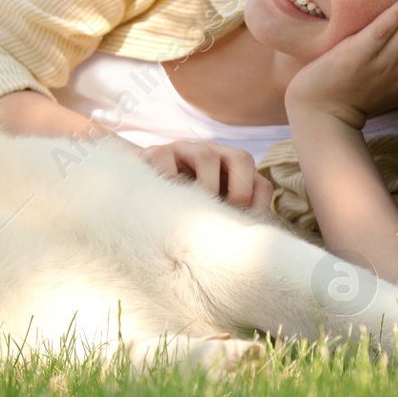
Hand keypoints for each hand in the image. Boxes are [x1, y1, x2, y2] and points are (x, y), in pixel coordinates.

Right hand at [137, 140, 275, 212]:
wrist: (138, 194)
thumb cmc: (181, 212)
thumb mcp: (209, 216)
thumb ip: (228, 223)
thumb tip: (244, 246)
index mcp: (230, 173)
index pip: (259, 182)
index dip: (257, 204)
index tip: (243, 225)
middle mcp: (210, 155)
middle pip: (242, 158)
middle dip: (240, 189)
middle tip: (228, 212)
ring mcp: (182, 150)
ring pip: (206, 156)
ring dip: (206, 186)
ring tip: (195, 208)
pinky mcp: (154, 153)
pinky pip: (165, 159)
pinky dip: (169, 180)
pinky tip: (165, 201)